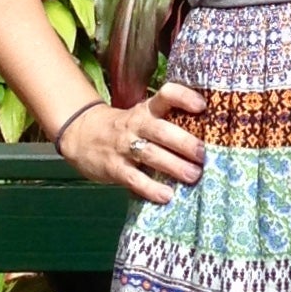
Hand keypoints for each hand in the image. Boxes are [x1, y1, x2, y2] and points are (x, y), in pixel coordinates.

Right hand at [64, 83, 207, 204]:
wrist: (82, 135)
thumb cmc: (125, 128)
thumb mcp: (142, 117)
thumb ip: (168, 124)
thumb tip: (208, 140)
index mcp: (146, 110)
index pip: (165, 95)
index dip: (184, 98)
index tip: (202, 106)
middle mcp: (136, 125)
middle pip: (161, 130)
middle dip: (184, 143)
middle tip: (203, 155)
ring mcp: (123, 147)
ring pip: (151, 155)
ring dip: (174, 166)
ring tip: (193, 176)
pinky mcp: (114, 168)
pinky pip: (134, 179)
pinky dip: (151, 188)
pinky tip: (167, 195)